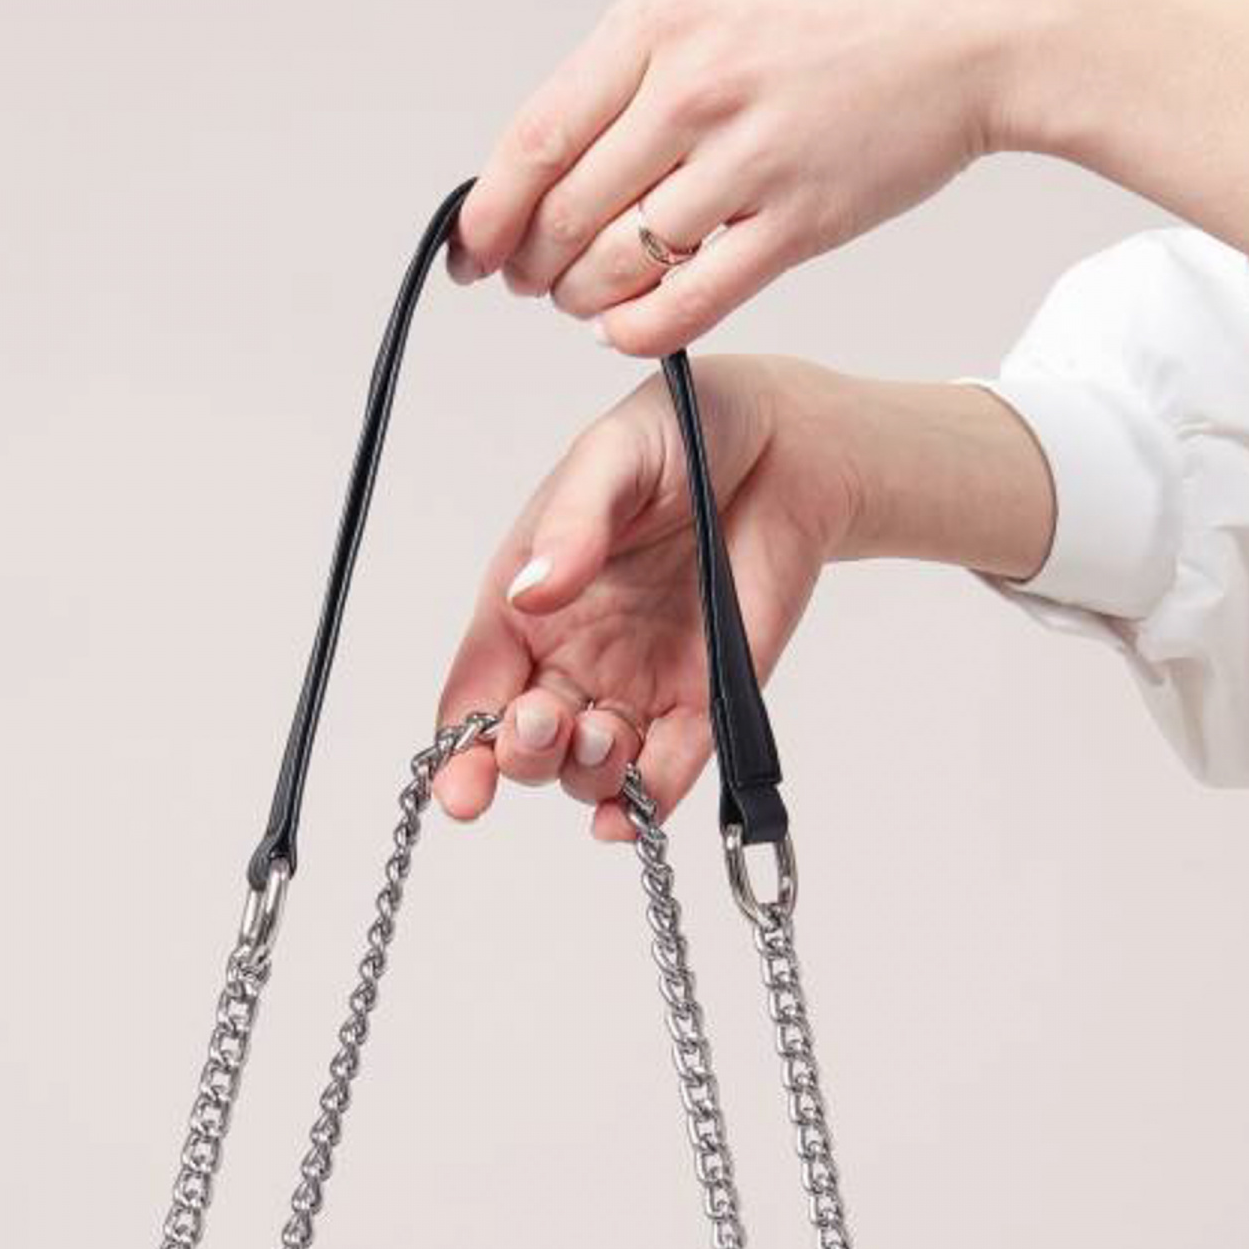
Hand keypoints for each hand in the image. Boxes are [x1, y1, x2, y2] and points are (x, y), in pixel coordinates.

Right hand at [431, 355, 1055, 838]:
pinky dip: (642, 806)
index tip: (461, 789)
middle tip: (545, 723)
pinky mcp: (701, 708)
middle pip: (525, 746)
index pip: (477, 692)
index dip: (461, 749)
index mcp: (528, 605)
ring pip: (586, 772)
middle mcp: (571, 660)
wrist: (788, 445)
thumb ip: (574, 522)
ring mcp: (635, 690)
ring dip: (584, 774)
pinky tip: (630, 815)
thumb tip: (531, 592)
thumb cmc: (686, 433)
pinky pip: (663, 776)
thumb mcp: (616, 456)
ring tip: (606, 733)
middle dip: (523, 755)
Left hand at [449, 0, 1006, 354]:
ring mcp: (746, 160)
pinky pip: (684, 307)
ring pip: (615, 267)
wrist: (965, 34)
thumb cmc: (837, 24)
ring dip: (582, 302)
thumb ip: (633, 73)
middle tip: (535, 282)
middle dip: (532, 268)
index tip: (472, 252)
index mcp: (659, 25)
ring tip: (586, 300)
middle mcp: (693, 90)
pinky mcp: (795, 223)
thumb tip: (547, 157)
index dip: (487, 214)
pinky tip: (629, 326)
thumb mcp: (714, 9)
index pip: (533, 141)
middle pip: (563, 216)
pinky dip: (638, 331)